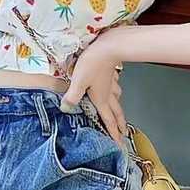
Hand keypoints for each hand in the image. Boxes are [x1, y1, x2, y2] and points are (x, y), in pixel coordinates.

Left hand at [60, 30, 126, 146]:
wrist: (109, 45)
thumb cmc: (93, 63)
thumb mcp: (78, 81)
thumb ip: (72, 96)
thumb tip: (66, 109)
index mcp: (101, 99)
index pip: (108, 120)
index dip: (113, 134)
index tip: (120, 145)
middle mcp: (108, 94)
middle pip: (116, 113)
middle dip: (119, 125)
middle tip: (123, 134)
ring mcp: (111, 83)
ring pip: (117, 99)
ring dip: (118, 108)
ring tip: (119, 114)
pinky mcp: (111, 73)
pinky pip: (115, 86)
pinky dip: (116, 91)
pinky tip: (115, 87)